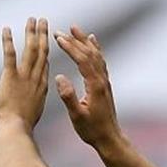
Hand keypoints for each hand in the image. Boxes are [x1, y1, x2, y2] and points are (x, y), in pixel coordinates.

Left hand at [0, 17, 49, 127]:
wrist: (16, 128)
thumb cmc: (22, 125)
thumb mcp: (34, 112)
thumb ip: (35, 101)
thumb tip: (32, 100)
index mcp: (42, 86)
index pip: (45, 64)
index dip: (46, 50)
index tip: (47, 39)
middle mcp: (36, 78)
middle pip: (42, 52)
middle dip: (43, 35)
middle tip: (43, 20)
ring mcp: (24, 76)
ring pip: (30, 49)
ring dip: (31, 32)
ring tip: (32, 19)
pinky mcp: (11, 76)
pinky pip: (10, 55)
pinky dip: (8, 41)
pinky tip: (6, 29)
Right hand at [53, 25, 122, 150]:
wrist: (109, 138)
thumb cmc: (92, 130)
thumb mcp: (77, 116)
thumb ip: (68, 97)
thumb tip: (59, 77)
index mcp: (94, 85)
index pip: (82, 60)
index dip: (70, 47)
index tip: (58, 37)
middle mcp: (102, 79)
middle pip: (89, 53)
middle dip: (74, 41)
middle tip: (60, 31)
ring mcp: (104, 81)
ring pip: (95, 54)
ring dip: (84, 41)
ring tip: (75, 29)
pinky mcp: (104, 84)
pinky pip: (100, 61)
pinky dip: (95, 48)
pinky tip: (92, 42)